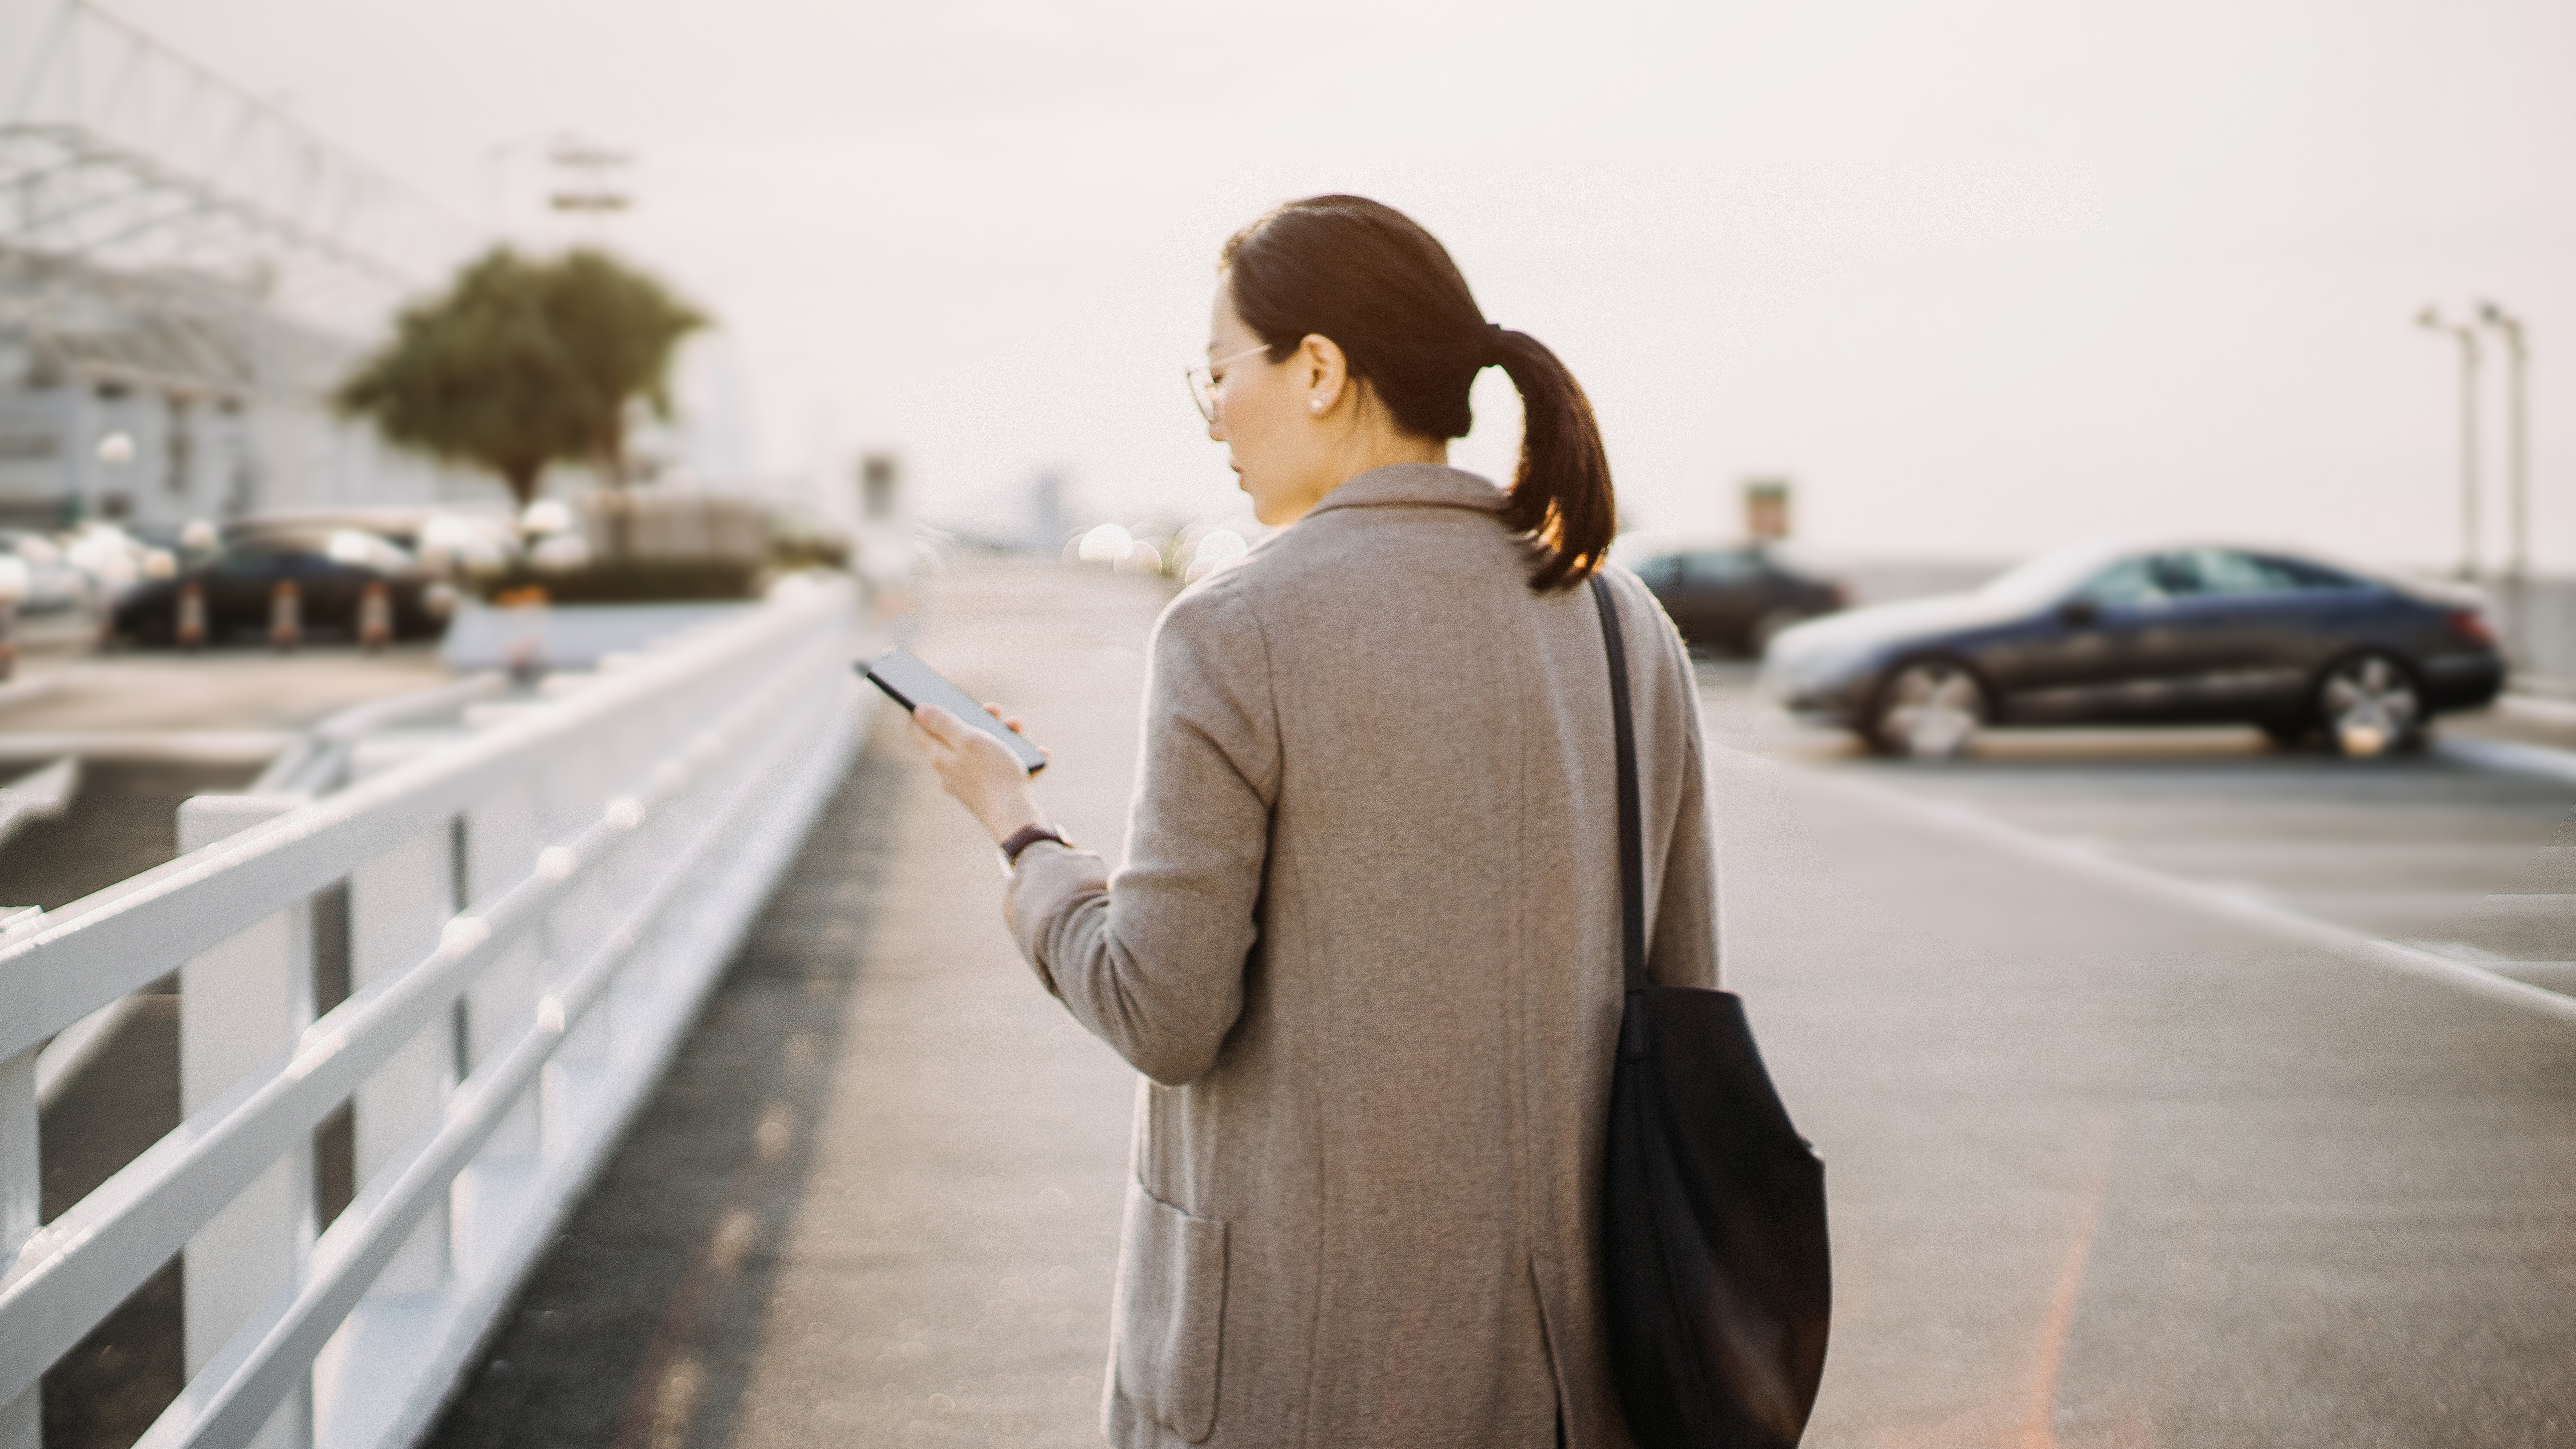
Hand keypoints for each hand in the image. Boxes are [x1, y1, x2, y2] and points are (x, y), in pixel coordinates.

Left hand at [908, 701, 1052, 843]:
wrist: (1017, 818)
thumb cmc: (994, 775)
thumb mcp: (969, 740)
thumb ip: (944, 723)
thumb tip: (918, 709)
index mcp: (940, 757)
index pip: (918, 730)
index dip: (920, 710)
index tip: (926, 694)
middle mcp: (950, 771)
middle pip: (955, 737)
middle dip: (975, 718)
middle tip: (992, 709)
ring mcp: (970, 784)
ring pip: (982, 751)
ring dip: (1002, 736)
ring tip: (1017, 727)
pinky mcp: (990, 794)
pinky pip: (1002, 769)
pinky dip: (1018, 759)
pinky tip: (1037, 755)